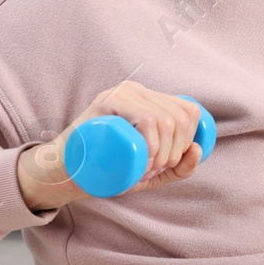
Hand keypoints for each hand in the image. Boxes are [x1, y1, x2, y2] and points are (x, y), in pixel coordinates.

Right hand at [16, 82, 204, 211]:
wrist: (65, 173)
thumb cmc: (108, 170)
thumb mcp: (151, 172)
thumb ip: (179, 168)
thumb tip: (198, 150)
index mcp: (152, 99)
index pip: (189, 112)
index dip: (188, 141)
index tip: (168, 165)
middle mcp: (139, 91)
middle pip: (179, 117)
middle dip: (175, 152)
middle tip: (153, 171)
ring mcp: (123, 93)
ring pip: (165, 118)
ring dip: (163, 152)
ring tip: (145, 170)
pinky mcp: (108, 100)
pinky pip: (146, 117)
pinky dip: (153, 143)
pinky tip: (144, 162)